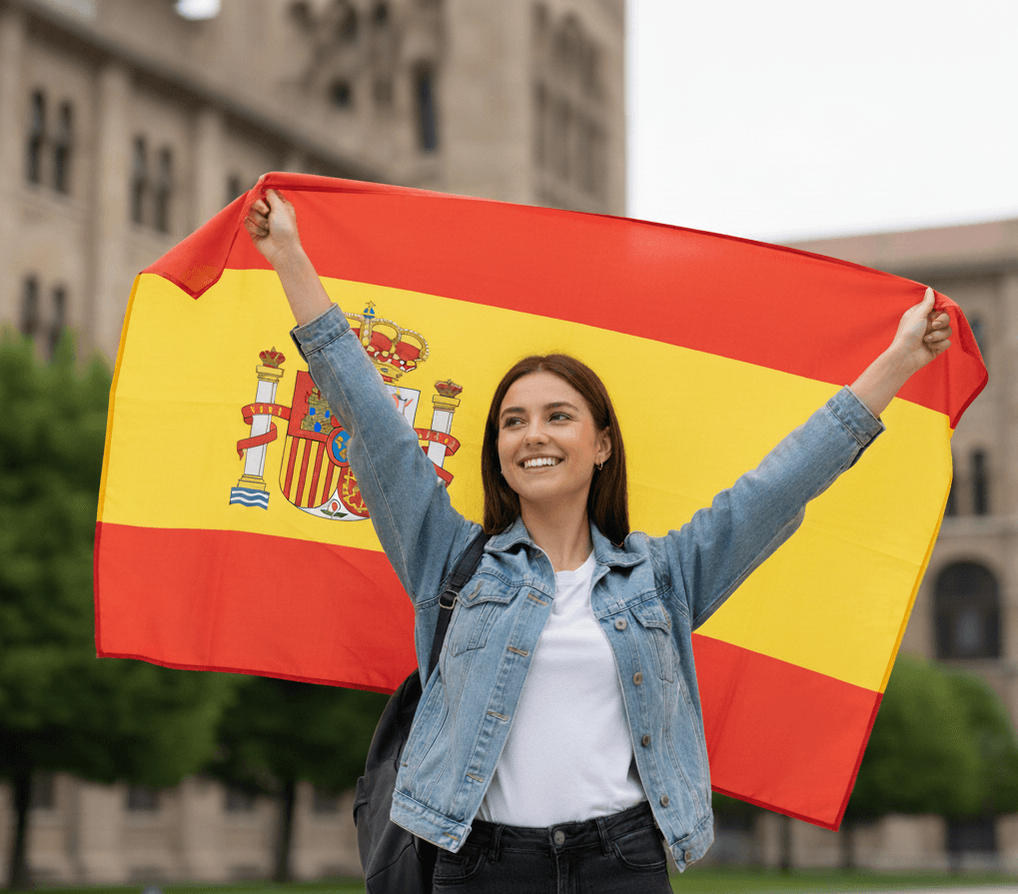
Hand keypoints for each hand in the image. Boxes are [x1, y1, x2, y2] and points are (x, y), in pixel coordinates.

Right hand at [244, 187, 300, 265]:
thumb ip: (271, 195)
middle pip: (255, 201)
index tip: (259, 184)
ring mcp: (262, 221)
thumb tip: (266, 186)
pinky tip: (263, 234)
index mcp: (280, 205)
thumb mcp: (281, 208)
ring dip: (259, 221)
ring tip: (268, 229)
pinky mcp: (254, 229)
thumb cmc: (285, 229)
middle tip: (267, 214)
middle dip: (260, 207)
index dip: (263, 190)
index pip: (268, 192)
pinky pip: (246, 222)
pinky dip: (255, 228)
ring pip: (250, 212)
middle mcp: (271, 212)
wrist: (282, 250)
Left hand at [850, 287, 952, 417]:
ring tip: (926, 340)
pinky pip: (947, 343)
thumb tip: (930, 289)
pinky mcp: (937, 347)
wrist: (905, 355)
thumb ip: (927, 303)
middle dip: (942, 322)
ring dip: (938, 335)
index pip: (939, 309)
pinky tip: (929, 348)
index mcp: (922, 316)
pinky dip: (939, 345)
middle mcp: (928, 325)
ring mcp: (933, 336)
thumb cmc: (908, 333)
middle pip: (946, 319)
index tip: (935, 315)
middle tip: (933, 326)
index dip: (940, 312)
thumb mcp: (917, 314)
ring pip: (948, 331)